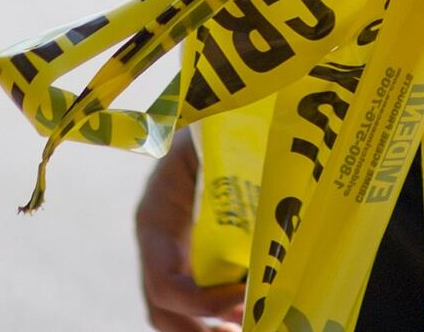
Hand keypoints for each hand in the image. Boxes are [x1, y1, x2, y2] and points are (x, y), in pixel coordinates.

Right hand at [134, 132, 241, 331]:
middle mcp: (158, 244)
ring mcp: (173, 253)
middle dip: (199, 328)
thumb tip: (268, 207)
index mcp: (155, 220)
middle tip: (243, 328)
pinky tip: (249, 315)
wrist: (209, 113)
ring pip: (177, 311)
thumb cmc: (212, 124)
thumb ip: (226, 172)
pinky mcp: (194, 255)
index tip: (243, 294)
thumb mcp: (210, 142)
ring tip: (250, 324)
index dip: (201, 300)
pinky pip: (197, 297)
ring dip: (209, 326)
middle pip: (163, 309)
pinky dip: (220, 314)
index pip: (164, 282)